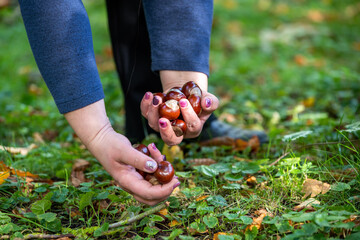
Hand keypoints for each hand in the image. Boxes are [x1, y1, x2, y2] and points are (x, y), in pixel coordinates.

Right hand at [65, 100, 179, 205]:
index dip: (164, 191)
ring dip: (160, 171)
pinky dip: (156, 164)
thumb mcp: (124, 150)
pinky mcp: (138, 172)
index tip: (176, 181)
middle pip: (152, 197)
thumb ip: (138, 159)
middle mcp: (132, 184)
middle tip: (176, 178)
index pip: (149, 194)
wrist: (102, 140)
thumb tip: (155, 168)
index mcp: (127, 182)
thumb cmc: (110, 145)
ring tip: (157, 152)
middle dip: (166, 189)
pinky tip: (153, 150)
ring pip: (153, 183)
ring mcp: (135, 179)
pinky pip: (151, 173)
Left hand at [140, 71, 218, 145]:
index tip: (184, 101)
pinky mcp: (153, 117)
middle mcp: (176, 132)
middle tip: (163, 120)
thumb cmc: (198, 98)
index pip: (191, 126)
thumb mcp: (208, 99)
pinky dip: (145, 105)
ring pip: (154, 126)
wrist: (184, 91)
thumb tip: (206, 103)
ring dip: (153, 114)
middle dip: (166, 131)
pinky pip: (146, 114)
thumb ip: (212, 103)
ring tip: (156, 99)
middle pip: (170, 139)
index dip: (188, 115)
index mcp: (192, 130)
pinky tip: (149, 94)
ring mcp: (162, 126)